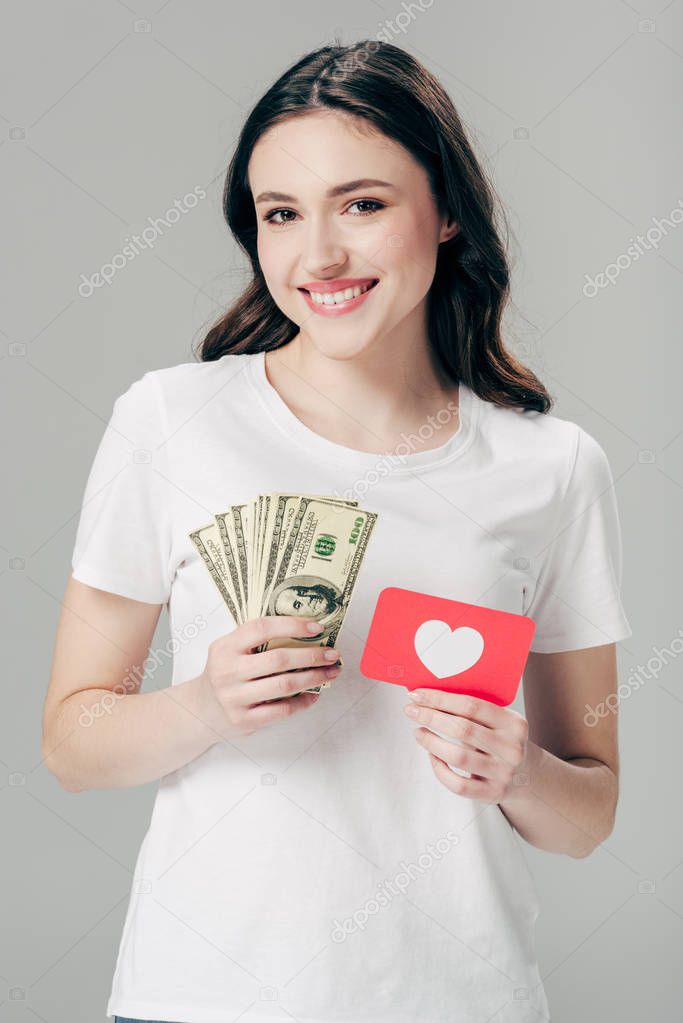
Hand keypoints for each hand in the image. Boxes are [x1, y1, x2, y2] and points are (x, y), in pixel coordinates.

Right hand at [198, 615, 341, 738]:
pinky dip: (302, 702)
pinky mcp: (244, 721)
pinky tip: (314, 695)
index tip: (317, 627)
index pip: (261, 628)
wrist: (199, 710)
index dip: (292, 625)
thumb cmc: (224, 674)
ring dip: (313, 677)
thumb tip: (305, 631)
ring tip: (330, 672)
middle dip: (312, 655)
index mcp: (225, 647)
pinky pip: (281, 710)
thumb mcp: (229, 650)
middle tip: (333, 654)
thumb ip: (255, 640)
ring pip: (284, 685)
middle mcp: (227, 672)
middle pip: (278, 659)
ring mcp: (234, 698)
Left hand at [403, 689, 528, 803]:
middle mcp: (511, 748)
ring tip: (418, 732)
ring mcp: (503, 773)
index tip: (418, 694)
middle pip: (462, 729)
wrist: (527, 776)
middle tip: (411, 711)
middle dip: (430, 717)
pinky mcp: (492, 793)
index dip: (441, 699)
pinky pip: (458, 785)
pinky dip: (440, 769)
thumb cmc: (503, 741)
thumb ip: (475, 711)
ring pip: (458, 757)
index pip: (472, 706)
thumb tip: (430, 696)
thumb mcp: (501, 721)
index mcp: (514, 724)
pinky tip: (432, 756)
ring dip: (431, 742)